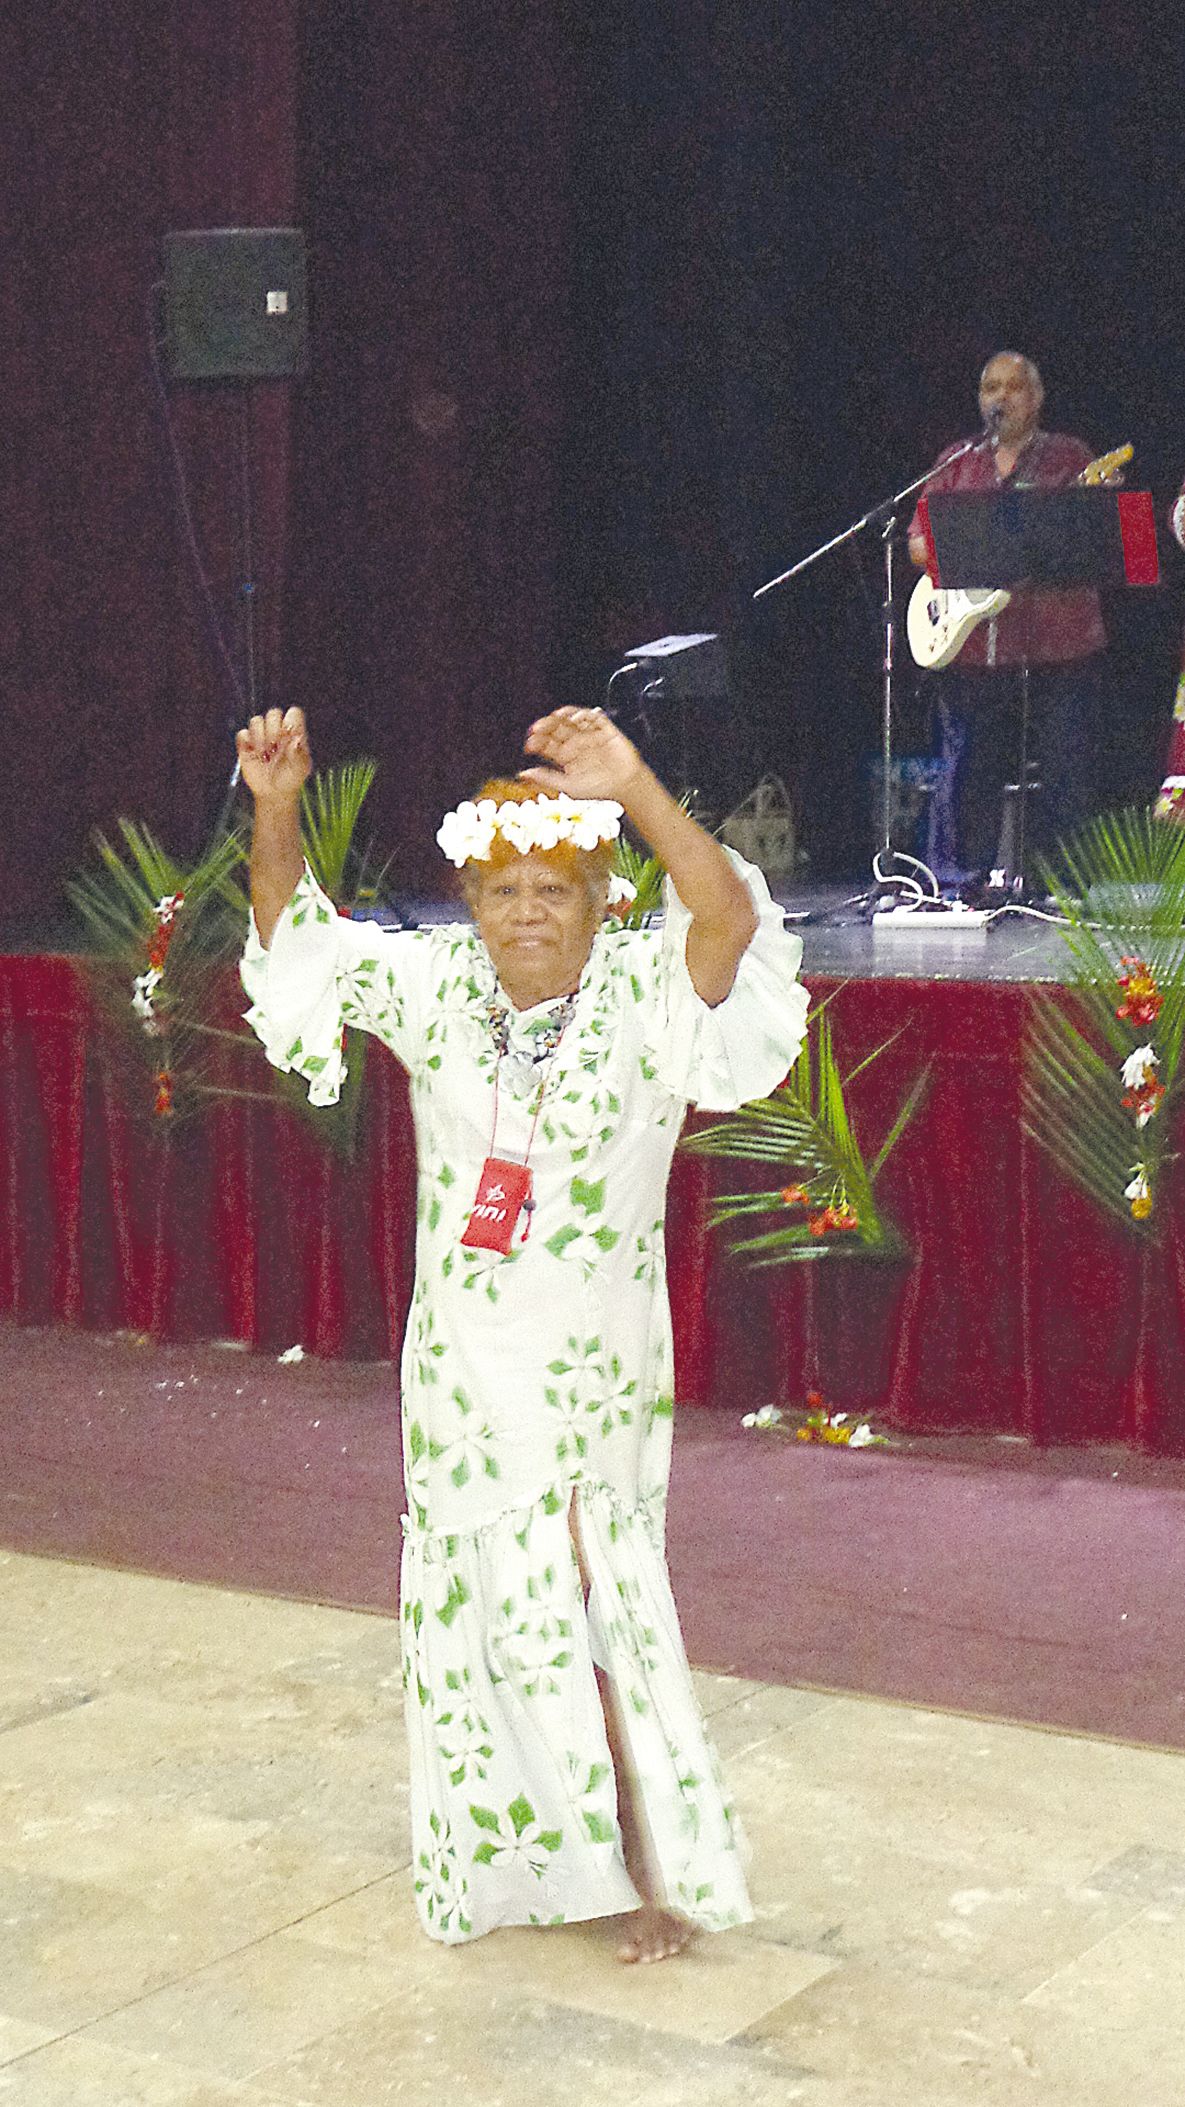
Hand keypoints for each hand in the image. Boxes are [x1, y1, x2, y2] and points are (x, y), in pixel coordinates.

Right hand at [235, 708, 311, 802]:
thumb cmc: (291, 778)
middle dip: (273, 729)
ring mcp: (261, 735)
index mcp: (294, 732)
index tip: (289, 738)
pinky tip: (254, 756)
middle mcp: (278, 730)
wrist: (274, 792)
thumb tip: (297, 739)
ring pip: (256, 720)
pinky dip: (247, 743)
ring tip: (265, 756)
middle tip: (275, 748)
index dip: (290, 721)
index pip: (293, 713)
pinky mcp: (246, 743)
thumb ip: (299, 753)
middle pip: (273, 713)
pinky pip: (242, 733)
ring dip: (260, 738)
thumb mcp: (300, 768)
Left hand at [520, 708, 643, 801]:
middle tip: (536, 728)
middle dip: (546, 727)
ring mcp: (588, 735)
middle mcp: (575, 742)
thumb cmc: (598, 788)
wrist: (625, 785)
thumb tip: (523, 774)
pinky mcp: (603, 729)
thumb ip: (547, 778)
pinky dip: (583, 715)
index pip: (547, 744)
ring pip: (571, 720)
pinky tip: (574, 718)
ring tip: (553, 718)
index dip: (537, 742)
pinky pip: (592, 717)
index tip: (529, 745)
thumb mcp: (568, 786)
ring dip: (561, 717)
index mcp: (565, 756)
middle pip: (556, 729)